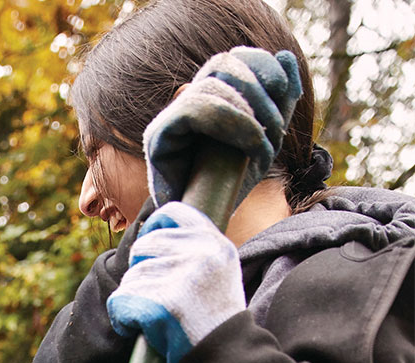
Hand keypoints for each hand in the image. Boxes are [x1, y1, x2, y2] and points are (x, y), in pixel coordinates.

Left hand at [106, 202, 243, 362]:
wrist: (224, 360)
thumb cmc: (214, 320)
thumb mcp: (218, 273)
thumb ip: (193, 250)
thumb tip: (151, 233)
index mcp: (215, 244)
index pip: (172, 213)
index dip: (152, 228)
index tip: (148, 249)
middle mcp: (201, 255)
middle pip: (143, 247)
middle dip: (140, 272)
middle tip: (156, 298)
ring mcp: (182, 278)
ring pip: (130, 277)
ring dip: (133, 299)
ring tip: (157, 319)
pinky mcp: (162, 304)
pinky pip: (120, 301)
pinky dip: (123, 319)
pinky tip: (141, 330)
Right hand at [143, 47, 301, 206]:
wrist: (207, 223)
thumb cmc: (231, 184)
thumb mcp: (266, 137)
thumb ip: (279, 100)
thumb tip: (286, 57)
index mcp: (208, 97)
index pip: (234, 58)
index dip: (262, 64)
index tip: (285, 89)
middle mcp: (185, 102)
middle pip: (224, 64)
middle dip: (260, 91)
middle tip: (277, 129)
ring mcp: (169, 118)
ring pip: (212, 86)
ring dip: (249, 112)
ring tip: (264, 145)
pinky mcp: (159, 136)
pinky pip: (194, 108)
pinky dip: (230, 120)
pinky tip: (251, 143)